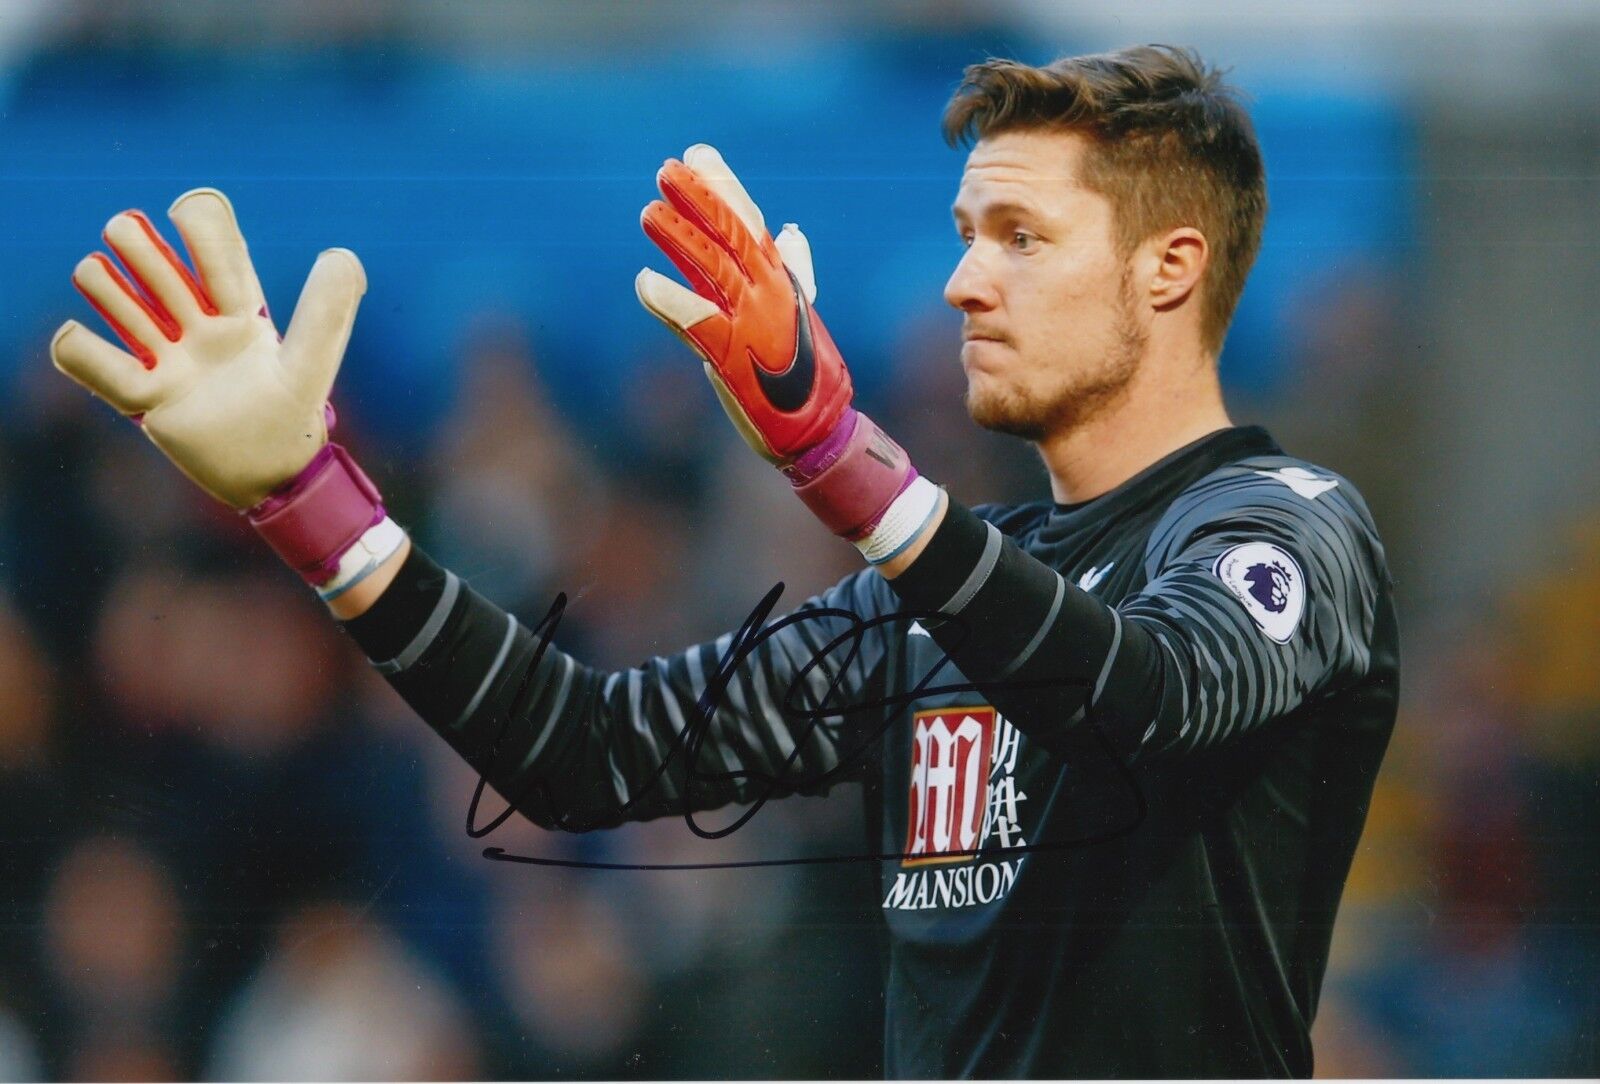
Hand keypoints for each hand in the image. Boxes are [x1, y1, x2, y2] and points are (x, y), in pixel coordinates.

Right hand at [51, 188, 365, 508]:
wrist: (275, 478)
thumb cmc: (295, 418)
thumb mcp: (311, 361)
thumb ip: (326, 313)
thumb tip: (343, 255)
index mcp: (242, 315)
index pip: (217, 259)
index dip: (201, 228)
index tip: (186, 208)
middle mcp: (202, 331)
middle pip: (161, 274)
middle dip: (143, 251)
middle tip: (128, 236)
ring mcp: (172, 362)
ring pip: (124, 308)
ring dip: (106, 287)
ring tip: (99, 275)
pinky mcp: (150, 400)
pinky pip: (103, 370)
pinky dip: (80, 351)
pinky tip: (71, 335)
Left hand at [636, 144, 937, 566]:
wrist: (816, 430)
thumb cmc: (804, 374)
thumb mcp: (800, 313)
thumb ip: (792, 270)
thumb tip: (790, 231)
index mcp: (782, 281)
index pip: (750, 222)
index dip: (723, 187)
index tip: (698, 154)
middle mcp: (770, 294)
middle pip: (731, 235)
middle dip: (699, 199)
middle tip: (667, 170)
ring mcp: (754, 322)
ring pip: (713, 269)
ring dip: (680, 239)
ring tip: (649, 213)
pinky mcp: (733, 356)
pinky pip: (696, 322)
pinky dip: (670, 301)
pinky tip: (643, 283)